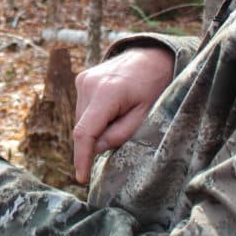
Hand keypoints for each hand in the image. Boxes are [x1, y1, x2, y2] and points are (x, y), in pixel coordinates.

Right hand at [73, 47, 173, 183]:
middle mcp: (89, 84)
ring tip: (122, 115)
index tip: (81, 178)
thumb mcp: (146, 115)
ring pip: (82, 119)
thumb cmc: (154, 86)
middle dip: (97, 139)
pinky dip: (95, 116)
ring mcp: (83, 79)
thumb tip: (96, 148)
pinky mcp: (82, 79)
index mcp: (107, 92)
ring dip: (96, 127)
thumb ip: (120, 134)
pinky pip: (84, 108)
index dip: (81, 157)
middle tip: (123, 130)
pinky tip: (114, 108)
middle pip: (83, 126)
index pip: (85, 132)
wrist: (152, 57)